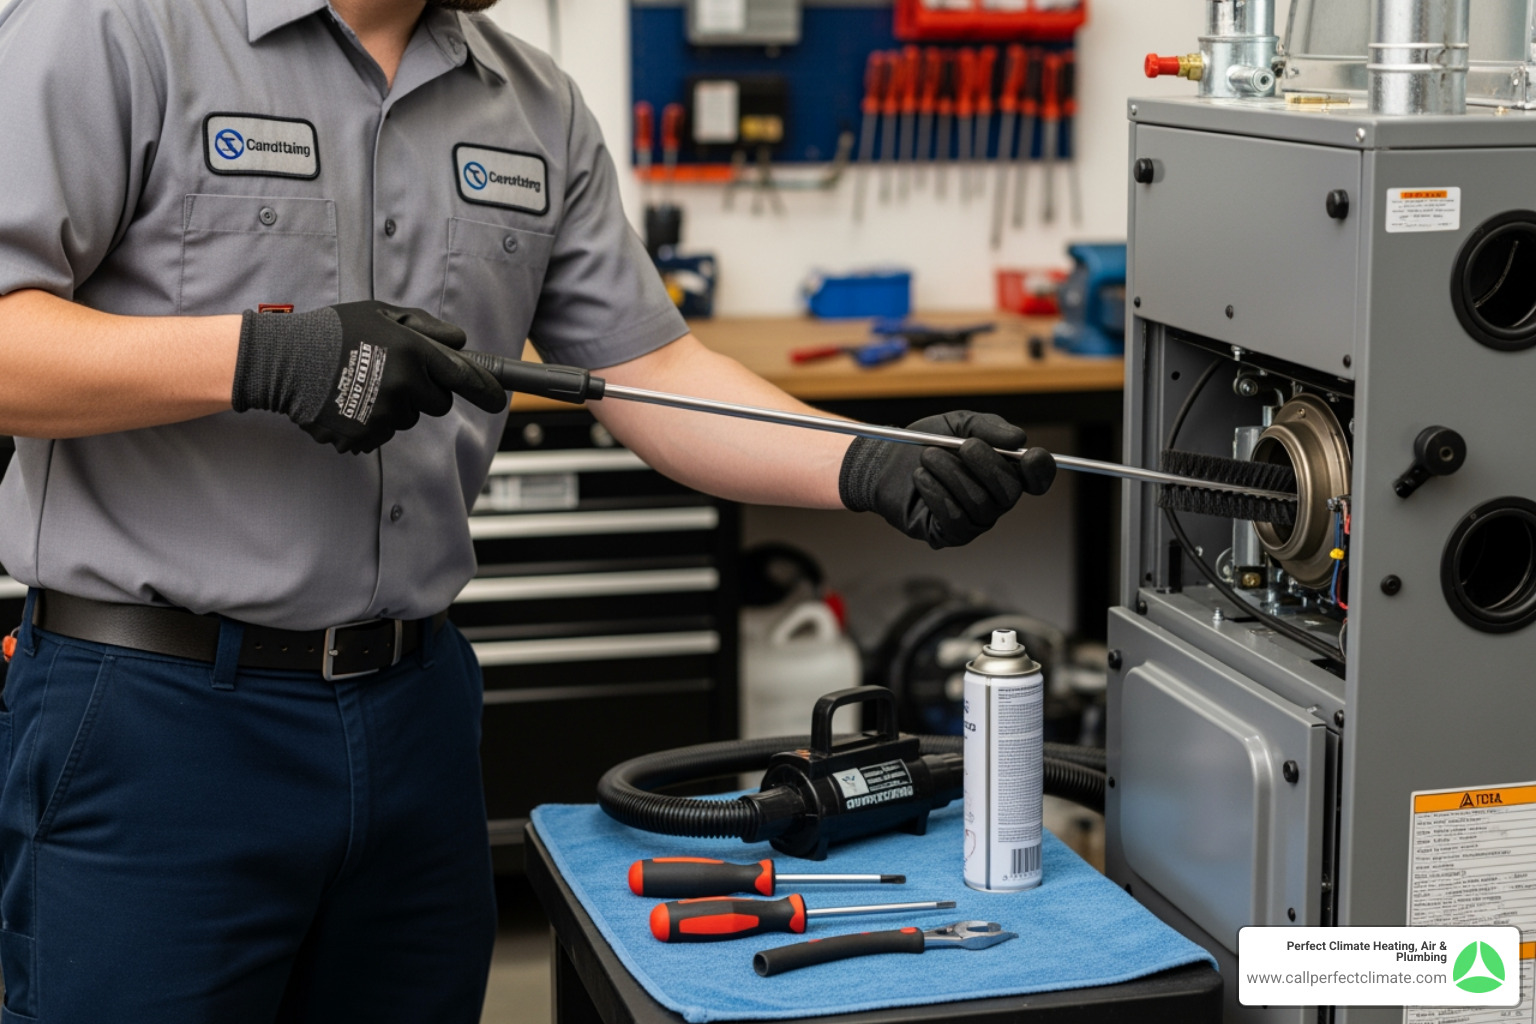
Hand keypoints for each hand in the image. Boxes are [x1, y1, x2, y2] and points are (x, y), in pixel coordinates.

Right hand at [232, 301, 507, 453]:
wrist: (283, 360)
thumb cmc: (334, 331)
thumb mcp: (381, 313)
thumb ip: (425, 326)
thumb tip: (461, 342)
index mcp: (412, 351)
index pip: (464, 377)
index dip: (486, 391)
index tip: (498, 400)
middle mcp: (403, 383)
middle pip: (438, 404)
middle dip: (425, 393)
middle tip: (394, 375)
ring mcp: (383, 413)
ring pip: (408, 420)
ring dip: (395, 407)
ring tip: (362, 385)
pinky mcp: (364, 434)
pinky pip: (382, 435)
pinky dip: (371, 423)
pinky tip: (349, 402)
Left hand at [839, 411, 1055, 548]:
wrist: (884, 460)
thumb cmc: (924, 442)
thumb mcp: (957, 425)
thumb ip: (987, 427)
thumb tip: (1018, 439)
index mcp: (1004, 472)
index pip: (1037, 478)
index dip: (1040, 470)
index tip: (1029, 456)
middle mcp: (995, 500)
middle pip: (1010, 492)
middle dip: (987, 465)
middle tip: (963, 446)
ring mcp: (974, 520)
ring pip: (979, 504)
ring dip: (953, 474)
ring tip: (928, 456)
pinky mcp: (949, 534)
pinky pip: (955, 519)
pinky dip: (936, 493)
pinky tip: (921, 478)